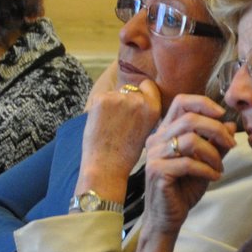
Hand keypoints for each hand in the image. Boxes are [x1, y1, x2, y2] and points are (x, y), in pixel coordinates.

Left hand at [76, 78, 163, 205]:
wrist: (106, 165)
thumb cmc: (126, 153)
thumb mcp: (147, 131)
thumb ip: (145, 112)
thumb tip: (139, 98)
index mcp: (153, 108)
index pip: (149, 86)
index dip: (142, 92)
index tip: (136, 101)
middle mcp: (138, 99)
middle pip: (130, 91)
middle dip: (124, 101)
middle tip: (119, 123)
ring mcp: (119, 98)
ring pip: (114, 94)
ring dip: (111, 105)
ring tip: (109, 126)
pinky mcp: (101, 99)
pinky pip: (101, 97)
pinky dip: (99, 108)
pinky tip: (100, 124)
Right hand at [140, 94, 235, 234]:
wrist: (167, 217)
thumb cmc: (183, 188)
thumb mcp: (206, 162)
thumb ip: (216, 143)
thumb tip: (230, 123)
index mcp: (166, 132)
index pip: (181, 102)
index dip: (203, 103)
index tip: (222, 115)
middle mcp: (157, 140)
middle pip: (190, 119)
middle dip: (216, 130)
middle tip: (231, 144)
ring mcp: (155, 155)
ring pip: (190, 140)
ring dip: (212, 153)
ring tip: (219, 167)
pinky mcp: (157, 172)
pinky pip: (188, 163)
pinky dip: (206, 169)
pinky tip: (214, 177)